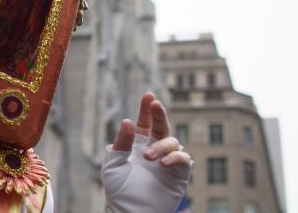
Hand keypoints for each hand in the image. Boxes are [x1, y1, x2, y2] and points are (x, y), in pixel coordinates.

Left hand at [102, 92, 191, 212]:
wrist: (129, 210)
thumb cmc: (119, 188)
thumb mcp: (114, 162)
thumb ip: (122, 142)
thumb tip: (128, 120)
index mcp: (138, 144)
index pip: (145, 122)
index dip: (147, 109)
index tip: (148, 95)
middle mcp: (154, 149)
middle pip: (162, 126)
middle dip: (159, 114)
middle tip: (155, 104)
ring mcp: (167, 161)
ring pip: (172, 142)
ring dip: (161, 146)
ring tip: (148, 158)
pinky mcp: (178, 174)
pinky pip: (183, 159)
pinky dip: (175, 157)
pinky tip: (162, 163)